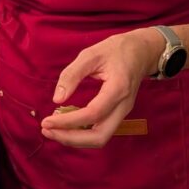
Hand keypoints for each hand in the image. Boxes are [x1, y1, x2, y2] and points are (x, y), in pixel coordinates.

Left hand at [40, 28, 162, 147]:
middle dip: (71, 138)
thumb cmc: (116, 50)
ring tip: (52, 131)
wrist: (142, 52)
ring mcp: (123, 112)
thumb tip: (57, 98)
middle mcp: (123, 106)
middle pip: (99, 136)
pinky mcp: (118, 114)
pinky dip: (82, 134)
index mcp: (118, 88)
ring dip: (75, 139)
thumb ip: (72, 74)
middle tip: (47, 131)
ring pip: (100, 138)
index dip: (68, 121)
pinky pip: (100, 131)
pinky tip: (65, 126)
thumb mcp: (91, 54)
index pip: (93, 114)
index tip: (46, 121)